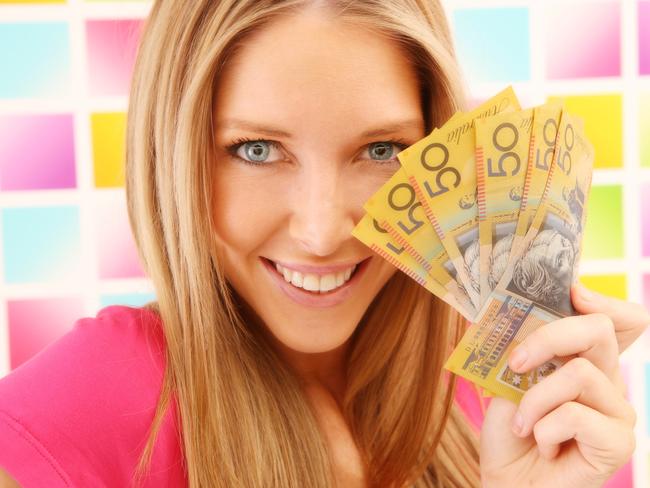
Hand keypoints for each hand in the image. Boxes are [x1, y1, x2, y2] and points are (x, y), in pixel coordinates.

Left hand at [479, 283, 649, 486]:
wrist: (508, 483)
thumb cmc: (509, 433)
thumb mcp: (507, 381)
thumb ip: (522, 350)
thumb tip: (508, 312)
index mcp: (585, 361)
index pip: (621, 320)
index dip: (605, 300)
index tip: (573, 293)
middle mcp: (608, 380)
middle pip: (599, 329)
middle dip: (549, 337)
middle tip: (515, 363)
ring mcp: (618, 410)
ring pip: (580, 373)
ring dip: (535, 399)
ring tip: (522, 423)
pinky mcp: (619, 442)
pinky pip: (576, 414)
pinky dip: (544, 428)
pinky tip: (544, 445)